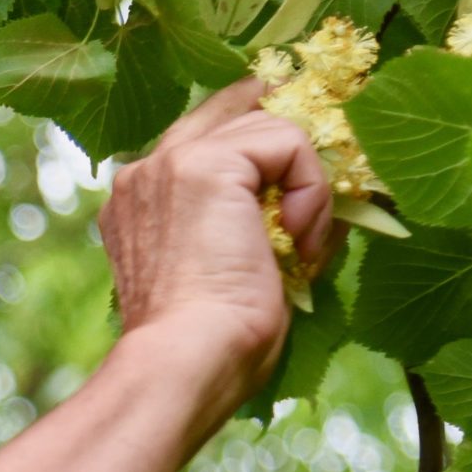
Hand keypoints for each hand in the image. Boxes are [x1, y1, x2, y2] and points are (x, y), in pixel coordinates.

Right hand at [99, 78, 334, 417]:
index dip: (262, 144)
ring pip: (268, 128)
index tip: (304, 175)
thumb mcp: (237, 272)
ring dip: (306, 186)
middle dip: (291, 140)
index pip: (206, 137)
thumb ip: (261, 226)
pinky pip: (288, 142)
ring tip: (302, 247)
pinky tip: (300, 239)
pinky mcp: (207, 163)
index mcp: (140, 203)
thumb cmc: (212, 344)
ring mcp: (171, 162)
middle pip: (234, 111)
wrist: (188, 360)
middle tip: (326, 184)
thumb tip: (331, 201)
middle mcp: (145, 173)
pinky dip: (311, 189)